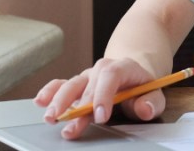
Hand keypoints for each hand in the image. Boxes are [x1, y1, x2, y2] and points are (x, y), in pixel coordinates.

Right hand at [34, 58, 164, 139]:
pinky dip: (50, 91)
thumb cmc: (142, 88)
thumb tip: (144, 108)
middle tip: (70, 126)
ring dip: (59, 101)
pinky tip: (40, 101)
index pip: (111, 76)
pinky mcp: (77, 85)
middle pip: (87, 83)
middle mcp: (101, 70)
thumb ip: (151, 102)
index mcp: (123, 67)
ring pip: (71, 84)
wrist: (133, 75)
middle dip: (78, 106)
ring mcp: (87, 77)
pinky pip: (61, 84)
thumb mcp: (154, 94)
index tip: (100, 117)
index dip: (104, 95)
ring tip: (51, 117)